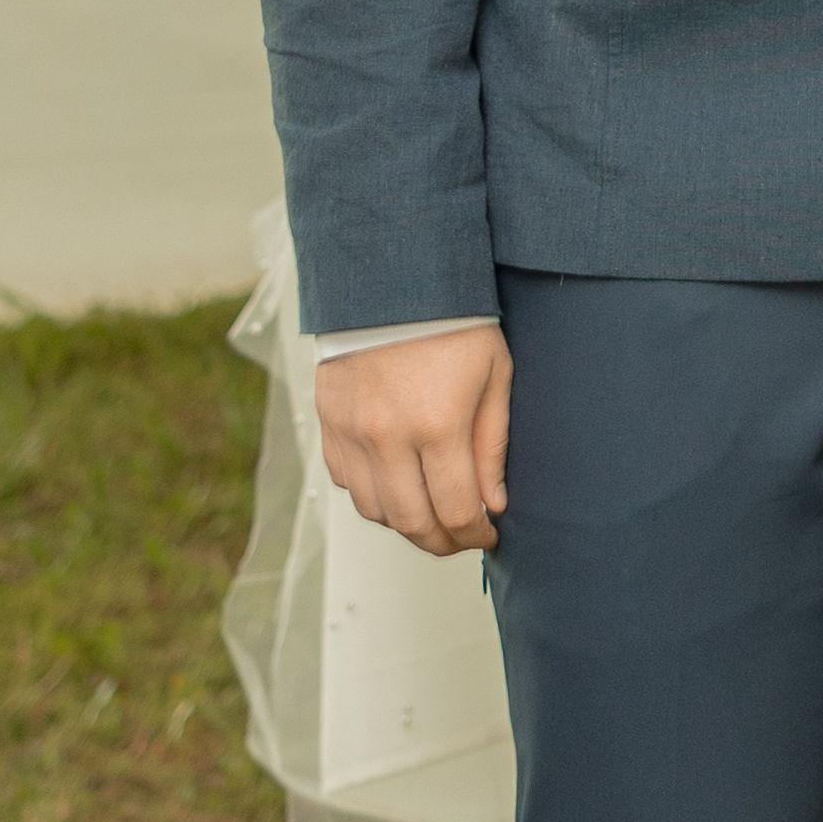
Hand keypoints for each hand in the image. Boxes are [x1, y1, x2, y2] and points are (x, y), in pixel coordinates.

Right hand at [314, 326, 512, 555]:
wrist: (393, 279)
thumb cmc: (453, 321)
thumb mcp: (494, 375)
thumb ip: (492, 444)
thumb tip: (494, 503)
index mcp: (437, 424)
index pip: (456, 510)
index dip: (475, 534)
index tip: (488, 535)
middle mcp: (387, 436)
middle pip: (411, 522)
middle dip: (442, 542)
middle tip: (462, 538)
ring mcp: (351, 431)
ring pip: (374, 510)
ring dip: (406, 524)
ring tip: (433, 515)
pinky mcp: (328, 422)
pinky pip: (345, 482)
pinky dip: (372, 496)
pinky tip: (398, 486)